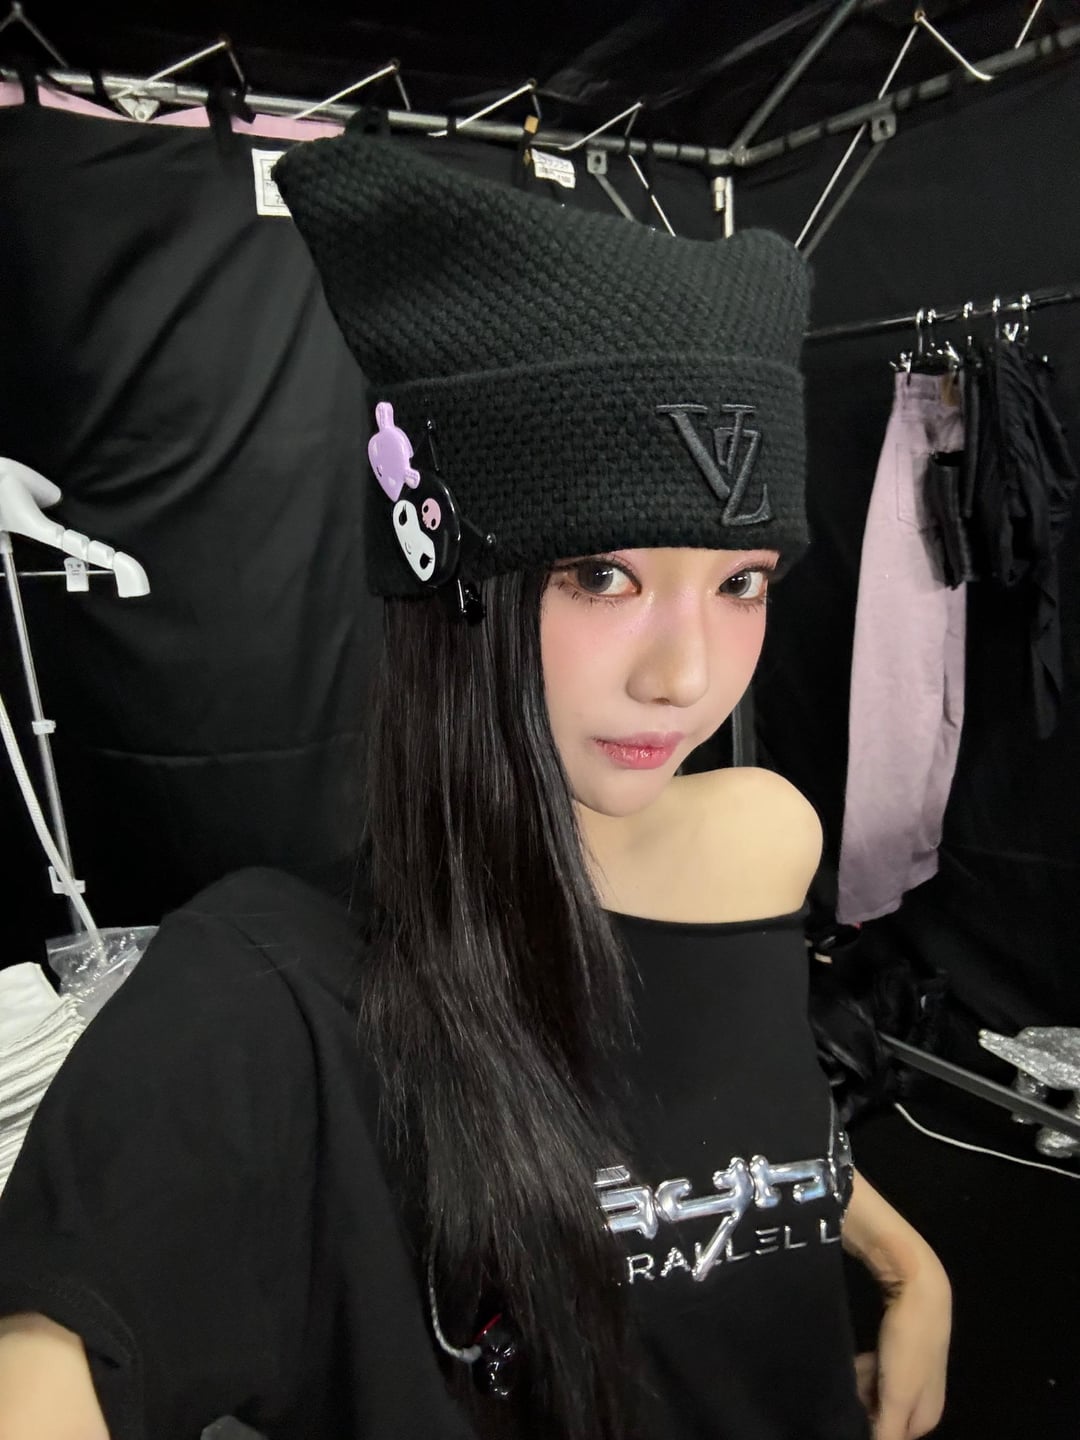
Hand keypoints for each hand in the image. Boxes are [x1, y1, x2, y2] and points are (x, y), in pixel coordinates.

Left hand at [854, 1257, 951, 1439]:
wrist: (919, 1287)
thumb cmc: (910, 1345)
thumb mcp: (897, 1395)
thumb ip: (888, 1430)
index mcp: (927, 1417)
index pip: (891, 1438)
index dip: (868, 1429)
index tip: (843, 1417)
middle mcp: (923, 1399)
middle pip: (884, 1415)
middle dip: (863, 1407)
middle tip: (842, 1395)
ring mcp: (912, 1372)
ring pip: (877, 1392)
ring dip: (860, 1388)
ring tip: (842, 1377)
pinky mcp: (900, 1349)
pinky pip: (876, 1370)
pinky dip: (863, 1369)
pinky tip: (849, 1362)